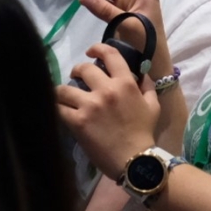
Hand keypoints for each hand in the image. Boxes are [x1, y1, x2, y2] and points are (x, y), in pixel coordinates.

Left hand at [56, 41, 159, 177]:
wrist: (135, 162)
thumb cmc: (145, 134)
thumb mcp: (153, 106)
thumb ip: (147, 87)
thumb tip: (142, 73)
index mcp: (125, 83)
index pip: (110, 55)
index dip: (97, 49)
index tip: (91, 52)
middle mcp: (107, 89)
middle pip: (84, 69)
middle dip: (77, 70)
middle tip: (75, 76)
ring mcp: (90, 105)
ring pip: (64, 88)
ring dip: (62, 90)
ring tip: (62, 95)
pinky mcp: (78, 121)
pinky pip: (60, 108)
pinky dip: (57, 107)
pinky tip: (58, 109)